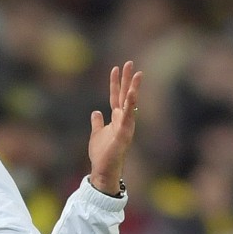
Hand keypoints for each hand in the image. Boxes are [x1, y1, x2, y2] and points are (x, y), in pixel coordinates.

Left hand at [88, 61, 141, 194]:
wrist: (104, 170)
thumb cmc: (102, 154)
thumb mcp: (96, 134)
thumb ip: (97, 122)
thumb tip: (96, 112)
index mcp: (116, 118)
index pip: (116, 96)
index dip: (115, 82)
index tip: (116, 67)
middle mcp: (123, 120)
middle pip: (125, 95)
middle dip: (128, 79)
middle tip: (130, 63)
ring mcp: (125, 127)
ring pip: (130, 104)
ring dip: (133, 89)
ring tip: (137, 75)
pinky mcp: (124, 134)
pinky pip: (128, 118)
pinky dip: (130, 106)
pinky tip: (131, 95)